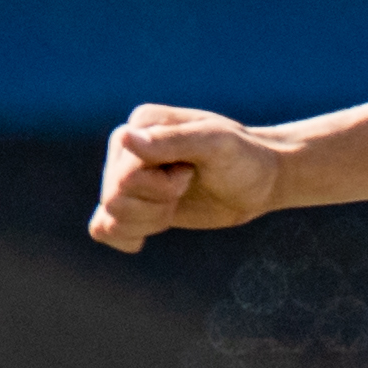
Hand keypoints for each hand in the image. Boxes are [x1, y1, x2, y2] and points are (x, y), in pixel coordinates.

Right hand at [92, 105, 284, 250]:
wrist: (262, 180)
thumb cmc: (244, 157)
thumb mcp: (216, 145)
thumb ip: (171, 141)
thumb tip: (125, 138)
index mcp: (141, 126)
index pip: (124, 172)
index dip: (158, 185)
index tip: (190, 173)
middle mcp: (128, 149)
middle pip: (114, 197)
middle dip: (156, 205)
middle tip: (187, 187)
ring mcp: (132, 178)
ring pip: (109, 214)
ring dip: (147, 221)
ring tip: (175, 206)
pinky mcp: (140, 204)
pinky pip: (105, 227)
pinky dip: (122, 237)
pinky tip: (141, 242)